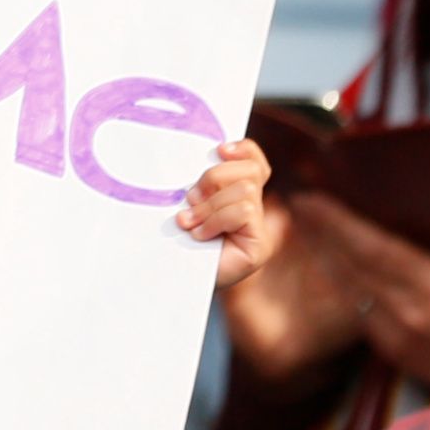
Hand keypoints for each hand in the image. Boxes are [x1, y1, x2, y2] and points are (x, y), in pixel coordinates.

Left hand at [174, 139, 272, 287]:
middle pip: (249, 171)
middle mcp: (252, 209)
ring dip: (210, 205)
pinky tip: (199, 234)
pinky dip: (216, 220)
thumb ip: (199, 184)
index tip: (219, 149)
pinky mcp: (259, 245)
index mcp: (235, 194)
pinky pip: (243, 212)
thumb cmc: (172, 240)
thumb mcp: (183, 204)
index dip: (244, 150)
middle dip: (214, 178)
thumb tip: (206, 158)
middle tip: (190, 198)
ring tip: (189, 222)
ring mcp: (258, 228)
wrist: (170, 280)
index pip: (253, 162)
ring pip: (245, 190)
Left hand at [289, 191, 429, 390]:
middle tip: (300, 204)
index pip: (376, 249)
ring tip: (308, 226)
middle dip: (322, 232)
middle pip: (354, 266)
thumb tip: (410, 207)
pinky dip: (344, 284)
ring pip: (351, 289)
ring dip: (326, 256)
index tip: (312, 199)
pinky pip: (360, 310)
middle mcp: (414, 314)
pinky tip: (332, 263)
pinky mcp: (396, 353)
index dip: (338, 223)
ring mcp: (402, 337)